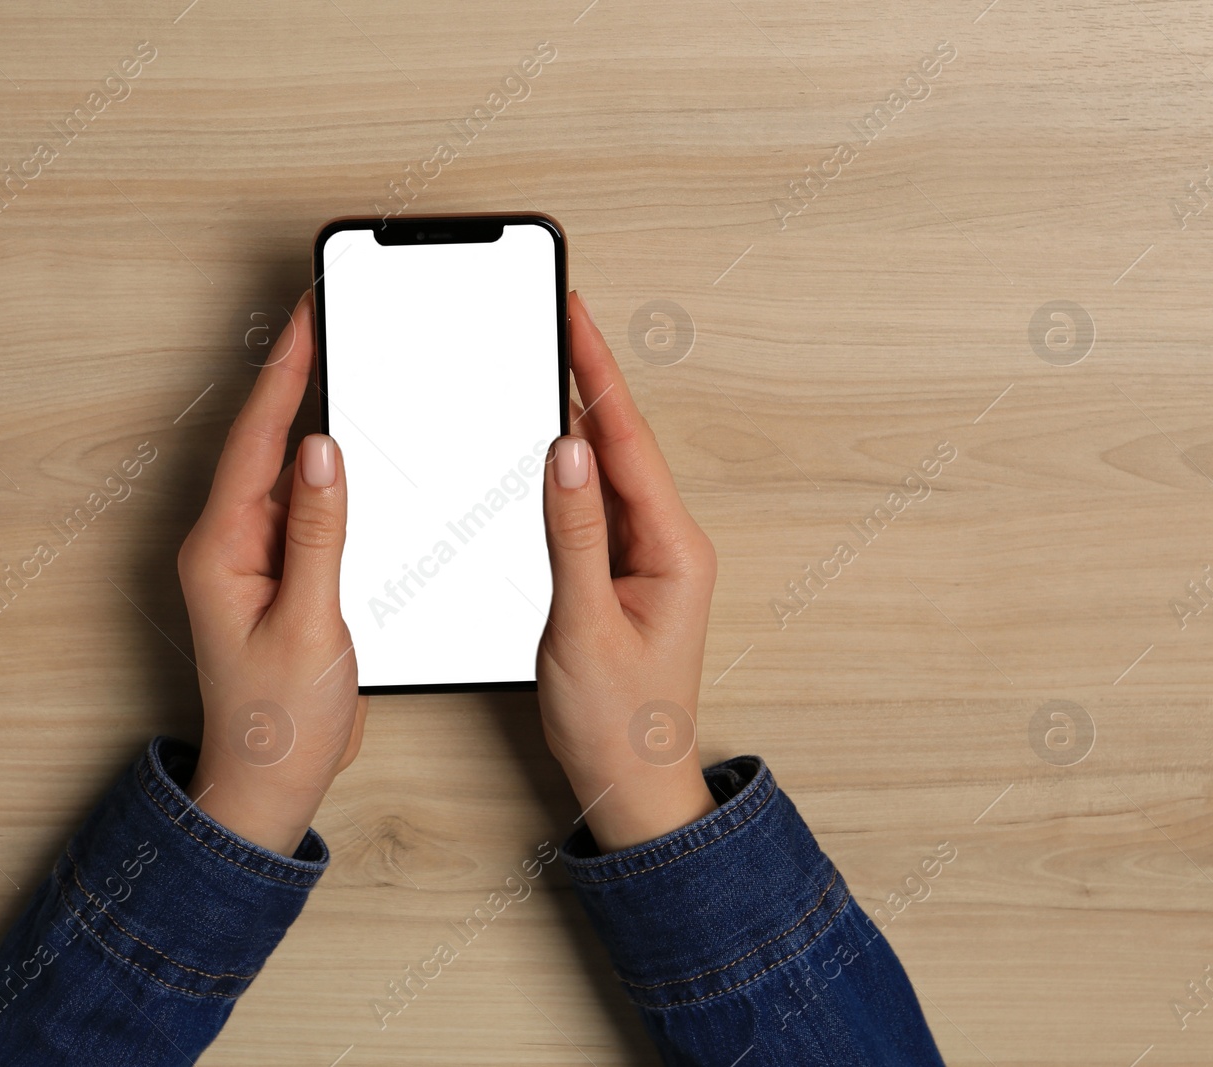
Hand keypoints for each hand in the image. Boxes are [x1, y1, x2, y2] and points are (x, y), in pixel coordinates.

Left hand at [177, 290, 367, 855]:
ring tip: (340, 356)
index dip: (285, 372)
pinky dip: (328, 470)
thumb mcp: (309, 622)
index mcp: (221, 548)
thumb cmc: (278, 721)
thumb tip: (320, 450)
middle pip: (262, 442)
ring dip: (309, 415)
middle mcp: (228, 544)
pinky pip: (302, 505)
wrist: (270, 783)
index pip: (257, 440)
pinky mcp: (280, 575)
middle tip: (326, 315)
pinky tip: (351, 447)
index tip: (309, 316)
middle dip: (294, 375)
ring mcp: (252, 558)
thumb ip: (317, 532)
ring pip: (280, 470)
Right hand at [536, 291, 718, 851]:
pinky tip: (539, 449)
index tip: (574, 316)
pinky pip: (592, 508)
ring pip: (605, 473)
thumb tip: (566, 453)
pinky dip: (563, 474)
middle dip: (586, 379)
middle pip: (621, 444)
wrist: (631, 787)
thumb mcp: (584, 626)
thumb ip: (572, 535)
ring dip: (573, 421)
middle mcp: (667, 544)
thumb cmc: (618, 723)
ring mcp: (644, 558)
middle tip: (552, 319)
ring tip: (540, 362)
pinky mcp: (620, 573)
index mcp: (674, 549)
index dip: (597, 372)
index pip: (629, 441)